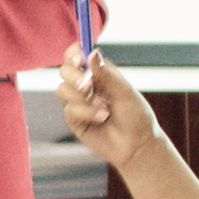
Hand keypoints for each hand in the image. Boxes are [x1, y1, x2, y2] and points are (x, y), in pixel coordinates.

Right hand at [56, 50, 158, 167]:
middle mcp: (86, 85)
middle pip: (65, 70)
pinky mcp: (74, 120)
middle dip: (74, 76)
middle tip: (88, 86)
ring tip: (104, 109)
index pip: (77, 56)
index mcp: (99, 73)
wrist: (136, 146)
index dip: (74, 54)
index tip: (80, 59)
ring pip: (62, 89)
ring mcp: (79, 102)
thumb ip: (106, 73)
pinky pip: (70, 110)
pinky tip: (101, 118)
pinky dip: (86, 113)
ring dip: (82, 98)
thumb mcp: (124, 91)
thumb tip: (92, 53)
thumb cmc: (136, 117)